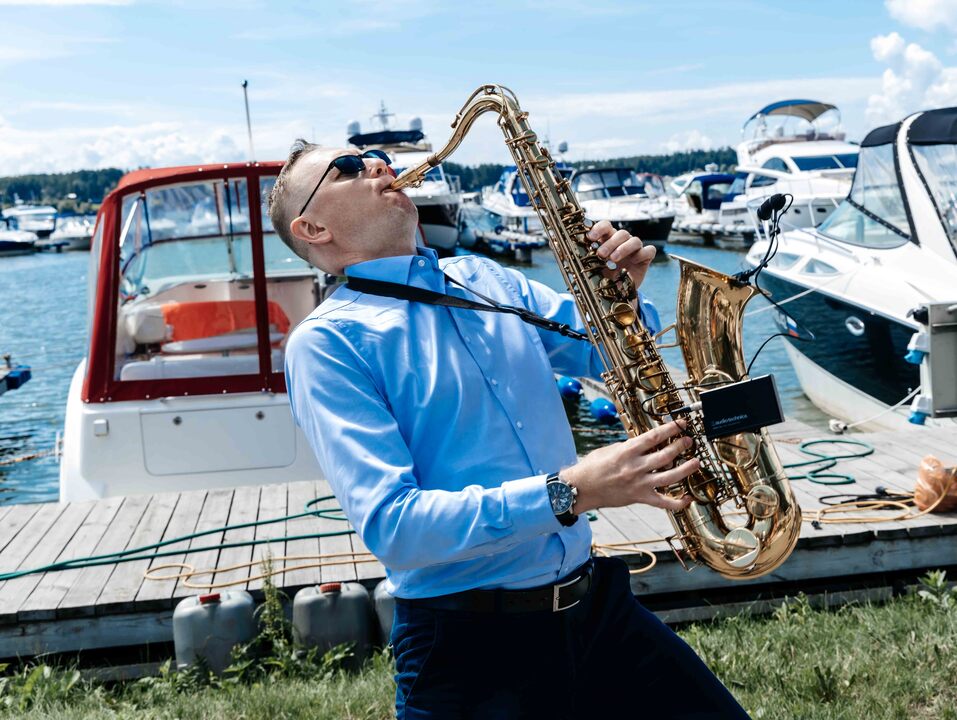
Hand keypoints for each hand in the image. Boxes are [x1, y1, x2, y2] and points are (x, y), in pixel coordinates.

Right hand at [561, 420, 697, 513]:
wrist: (581, 488)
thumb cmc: (592, 466)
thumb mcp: (610, 449)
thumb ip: (630, 446)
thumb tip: (648, 443)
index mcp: (627, 451)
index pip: (654, 437)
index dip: (671, 428)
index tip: (681, 423)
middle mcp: (635, 467)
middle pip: (665, 455)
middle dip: (680, 445)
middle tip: (689, 440)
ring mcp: (639, 484)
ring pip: (669, 477)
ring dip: (686, 469)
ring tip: (696, 462)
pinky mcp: (640, 497)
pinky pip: (663, 502)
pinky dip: (678, 502)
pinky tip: (688, 498)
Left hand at [586, 219, 655, 289]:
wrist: (616, 292)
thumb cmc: (604, 276)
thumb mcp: (594, 268)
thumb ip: (587, 260)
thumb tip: (575, 257)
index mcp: (609, 240)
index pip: (607, 226)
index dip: (599, 228)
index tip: (590, 237)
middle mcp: (623, 242)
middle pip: (621, 233)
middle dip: (610, 243)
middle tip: (600, 254)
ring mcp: (635, 249)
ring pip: (634, 240)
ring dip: (623, 248)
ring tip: (613, 259)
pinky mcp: (645, 258)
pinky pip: (649, 250)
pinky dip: (641, 254)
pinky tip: (633, 261)